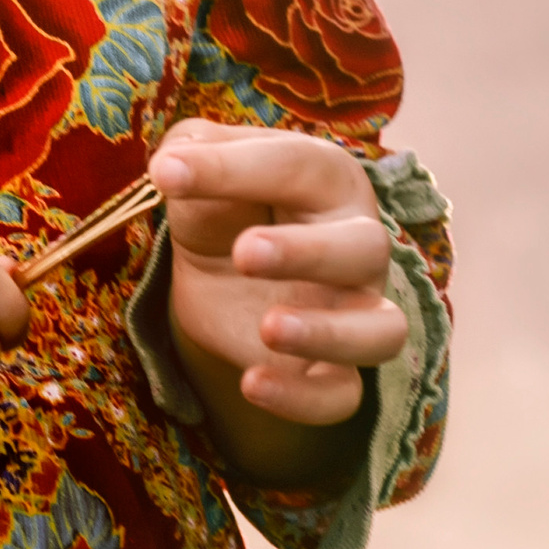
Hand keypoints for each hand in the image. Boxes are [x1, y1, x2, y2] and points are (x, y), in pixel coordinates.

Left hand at [152, 118, 403, 474]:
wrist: (222, 271)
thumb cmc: (224, 203)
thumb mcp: (200, 163)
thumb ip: (191, 150)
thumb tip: (171, 165)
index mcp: (327, 177)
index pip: (295, 165)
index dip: (232, 169)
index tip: (166, 174)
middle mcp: (357, 243)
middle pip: (366, 248)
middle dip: (308, 252)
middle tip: (244, 252)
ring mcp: (355, 310)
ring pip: (382, 331)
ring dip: (329, 332)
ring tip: (268, 328)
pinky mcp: (333, 370)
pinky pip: (343, 396)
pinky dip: (303, 398)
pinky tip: (251, 384)